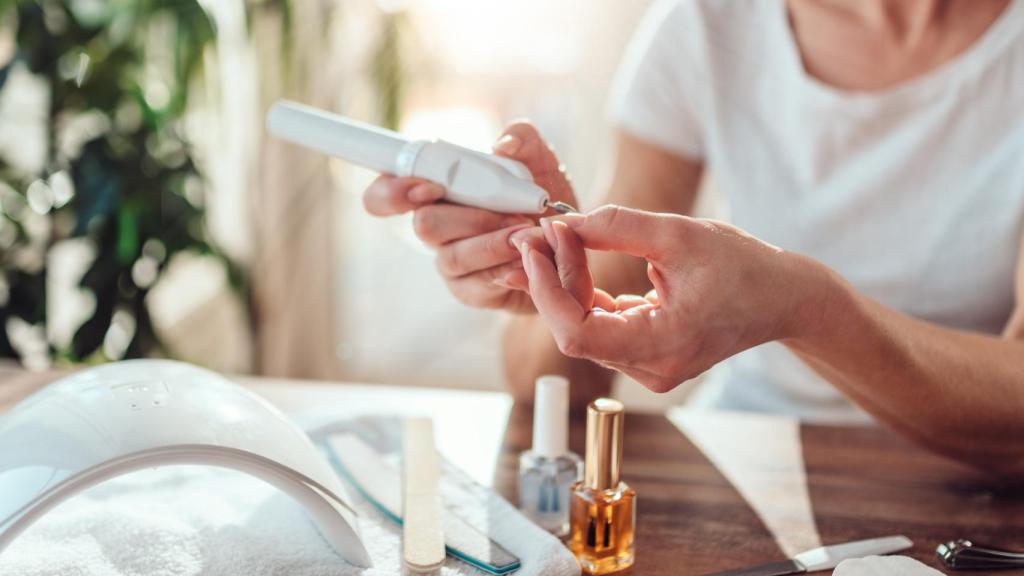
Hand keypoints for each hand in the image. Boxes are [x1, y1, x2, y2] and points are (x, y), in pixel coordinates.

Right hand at [362, 122, 577, 312]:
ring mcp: (448, 261)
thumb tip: (504, 146)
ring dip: (493, 244)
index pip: (383, 194)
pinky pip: (478, 284)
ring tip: (527, 234)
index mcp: (433, 190)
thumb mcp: (539, 158)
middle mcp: (434, 227)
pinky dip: (506, 269)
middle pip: (424, 225)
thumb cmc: (541, 198)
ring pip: (454, 257)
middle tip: (512, 213)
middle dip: (471, 217)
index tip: (429, 187)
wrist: (568, 244)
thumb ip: (522, 139)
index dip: (391, 192)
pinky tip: (526, 260)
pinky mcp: (469, 290)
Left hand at [517, 205, 831, 391]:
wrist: (785, 297)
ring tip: (558, 235)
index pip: (576, 334)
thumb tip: (561, 224)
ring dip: (566, 281)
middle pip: (575, 328)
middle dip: (552, 278)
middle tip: (541, 230)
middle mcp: (650, 368)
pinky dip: (585, 290)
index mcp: (661, 347)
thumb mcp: (678, 234)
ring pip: (584, 326)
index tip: (535, 245)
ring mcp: (648, 366)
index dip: (546, 290)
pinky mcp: (647, 352)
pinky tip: (576, 254)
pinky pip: (601, 323)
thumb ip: (616, 227)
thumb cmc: (745, 266)